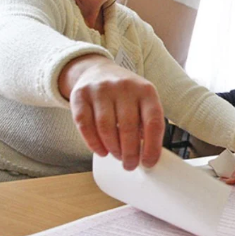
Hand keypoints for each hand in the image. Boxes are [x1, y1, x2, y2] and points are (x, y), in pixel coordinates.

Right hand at [60, 54, 164, 169]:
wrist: (97, 71)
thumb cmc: (125, 94)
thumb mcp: (143, 100)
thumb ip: (147, 123)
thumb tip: (148, 155)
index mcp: (146, 91)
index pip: (153, 122)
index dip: (152, 147)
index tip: (149, 163)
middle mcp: (124, 87)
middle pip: (128, 128)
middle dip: (130, 153)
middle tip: (130, 165)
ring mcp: (101, 90)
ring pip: (106, 129)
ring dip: (113, 149)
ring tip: (117, 156)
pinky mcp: (80, 96)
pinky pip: (85, 126)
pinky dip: (94, 144)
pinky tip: (101, 151)